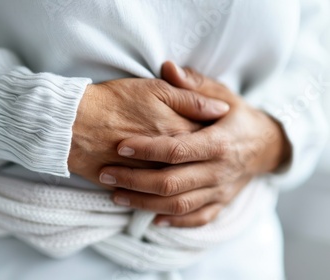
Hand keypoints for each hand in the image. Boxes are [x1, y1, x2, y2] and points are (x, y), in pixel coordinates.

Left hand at [99, 62, 290, 225]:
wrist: (268, 146)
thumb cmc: (237, 117)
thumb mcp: (222, 94)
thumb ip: (194, 84)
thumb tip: (167, 67)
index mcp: (218, 143)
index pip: (178, 150)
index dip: (147, 149)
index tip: (120, 146)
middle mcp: (218, 171)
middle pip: (172, 183)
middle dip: (135, 180)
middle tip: (106, 173)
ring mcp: (220, 191)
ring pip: (178, 205)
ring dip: (144, 203)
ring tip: (116, 194)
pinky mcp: (221, 204)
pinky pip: (196, 219)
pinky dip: (172, 221)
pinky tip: (149, 217)